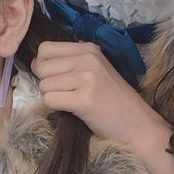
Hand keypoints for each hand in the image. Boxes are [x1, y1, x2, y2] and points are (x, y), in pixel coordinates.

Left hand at [32, 40, 170, 150]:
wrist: (137, 124)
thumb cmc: (112, 100)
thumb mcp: (95, 70)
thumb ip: (70, 62)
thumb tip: (36, 64)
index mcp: (88, 49)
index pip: (45, 49)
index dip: (44, 66)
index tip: (58, 79)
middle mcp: (87, 59)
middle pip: (41, 67)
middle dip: (47, 83)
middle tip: (66, 93)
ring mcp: (87, 78)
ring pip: (44, 85)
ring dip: (52, 97)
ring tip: (72, 102)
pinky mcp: (84, 99)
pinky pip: (50, 100)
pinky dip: (55, 108)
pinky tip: (73, 110)